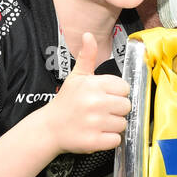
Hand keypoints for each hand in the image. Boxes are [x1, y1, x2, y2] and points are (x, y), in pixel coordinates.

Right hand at [43, 33, 130, 154]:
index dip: (117, 93)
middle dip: (116, 110)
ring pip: (123, 124)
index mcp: (93, 85)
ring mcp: (95, 123)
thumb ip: (87, 56)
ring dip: (113, 125)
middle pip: (127, 106)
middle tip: (101, 111)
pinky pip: (116, 140)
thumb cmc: (66, 101)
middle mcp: (95, 102)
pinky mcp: (94, 141)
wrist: (49, 128)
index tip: (105, 97)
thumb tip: (88, 35)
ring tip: (98, 123)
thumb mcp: (76, 76)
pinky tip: (97, 133)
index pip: (124, 88)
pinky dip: (109, 139)